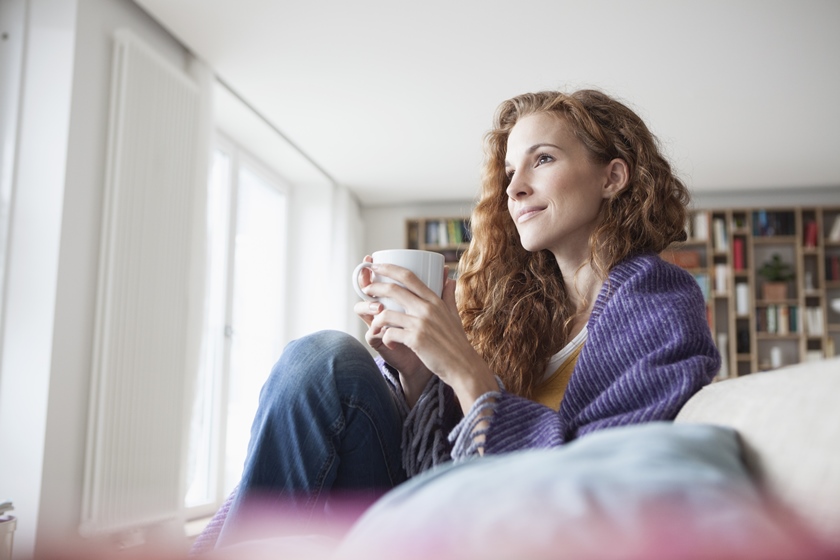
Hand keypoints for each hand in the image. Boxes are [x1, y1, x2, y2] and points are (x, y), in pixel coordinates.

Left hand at [363, 262, 498, 413]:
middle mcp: (427, 308)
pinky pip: (390, 334)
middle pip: (393, 289)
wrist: (462, 366)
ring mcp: (421, 324)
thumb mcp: (454, 314)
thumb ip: (448, 295)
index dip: (389, 268)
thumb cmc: (456, 341)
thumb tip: (448, 277)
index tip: (375, 265)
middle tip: (366, 290)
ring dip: (377, 320)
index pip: (408, 276)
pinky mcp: (415, 340)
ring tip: (376, 326)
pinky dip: (386, 339)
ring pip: (386, 314)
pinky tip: (390, 344)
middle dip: (375, 287)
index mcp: (434, 300)